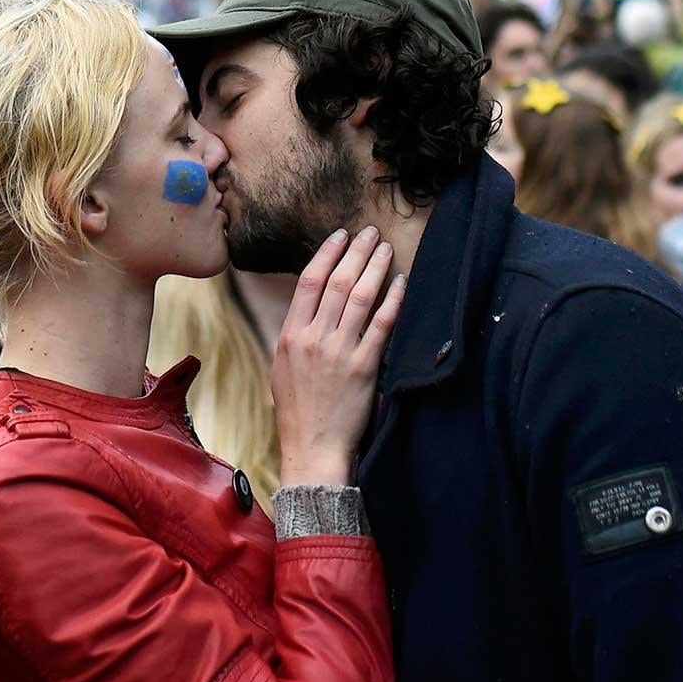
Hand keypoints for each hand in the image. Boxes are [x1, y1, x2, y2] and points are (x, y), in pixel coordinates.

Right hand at [271, 227, 405, 486]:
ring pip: (359, 297)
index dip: (327, 253)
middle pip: (337, 282)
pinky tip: (400, 283)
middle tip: (370, 232)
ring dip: (375, 268)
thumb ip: (296, 333)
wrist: (312, 448)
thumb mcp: (282, 367)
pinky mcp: (364, 368)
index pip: (309, 281)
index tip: (341, 235)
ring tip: (386, 249)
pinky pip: (381, 326)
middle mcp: (314, 339)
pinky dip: (391, 301)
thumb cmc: (297, 411)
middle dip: (356, 252)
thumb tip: (310, 304)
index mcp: (291, 335)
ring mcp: (339, 352)